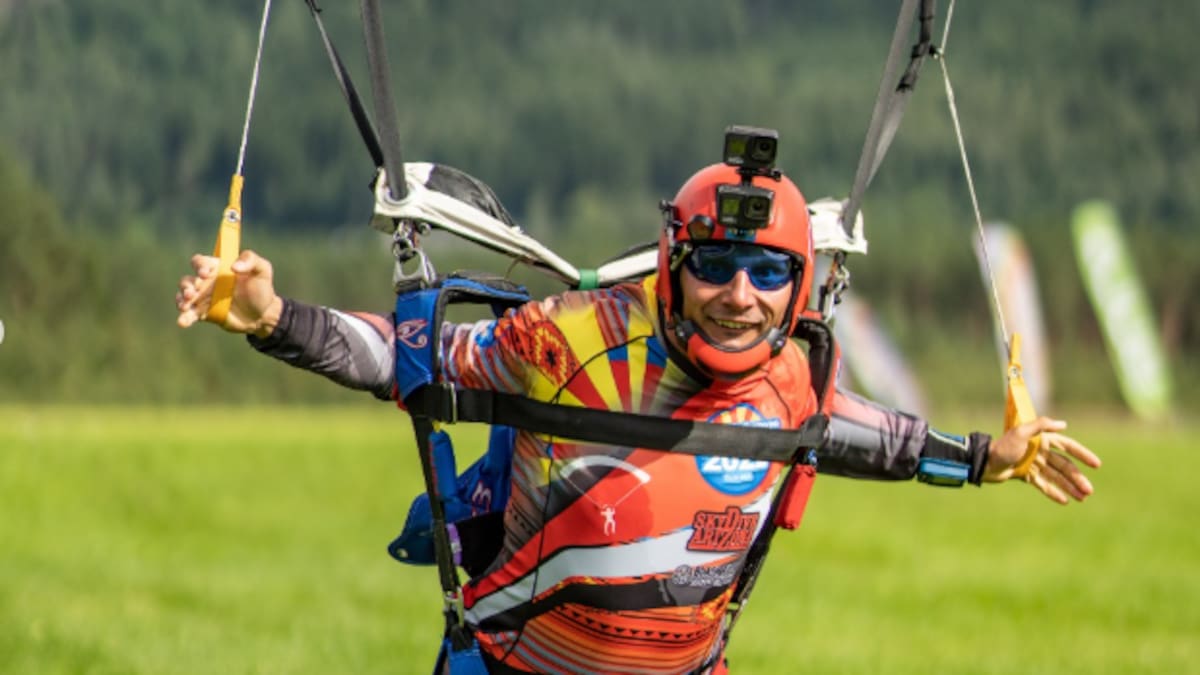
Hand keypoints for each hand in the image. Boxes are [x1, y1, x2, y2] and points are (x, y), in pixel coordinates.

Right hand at [176, 250, 281, 335]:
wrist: (263, 314)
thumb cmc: (261, 288)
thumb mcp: (262, 270)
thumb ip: (251, 260)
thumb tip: (234, 266)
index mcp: (217, 268)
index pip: (200, 262)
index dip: (199, 266)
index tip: (205, 274)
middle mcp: (207, 281)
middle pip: (188, 279)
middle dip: (187, 285)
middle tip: (192, 293)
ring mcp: (204, 298)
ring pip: (184, 296)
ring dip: (181, 300)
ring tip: (185, 307)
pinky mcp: (204, 313)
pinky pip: (190, 314)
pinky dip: (184, 317)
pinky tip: (183, 322)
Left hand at [982, 417, 1101, 503]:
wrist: (984, 462)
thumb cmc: (1002, 446)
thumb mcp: (1020, 432)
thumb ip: (1041, 425)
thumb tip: (1064, 424)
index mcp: (1041, 439)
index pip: (1067, 446)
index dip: (1082, 455)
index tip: (1096, 464)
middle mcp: (1040, 452)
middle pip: (1064, 466)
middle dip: (1077, 478)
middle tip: (1089, 491)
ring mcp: (1034, 464)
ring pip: (1056, 477)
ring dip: (1069, 487)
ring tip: (1082, 498)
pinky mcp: (1026, 475)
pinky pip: (1043, 485)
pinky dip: (1053, 492)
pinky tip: (1065, 501)